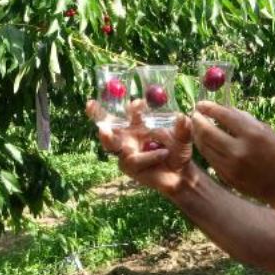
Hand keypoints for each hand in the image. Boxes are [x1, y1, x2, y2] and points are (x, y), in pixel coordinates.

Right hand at [86, 99, 200, 196]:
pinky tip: (163, 153)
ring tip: (103, 131)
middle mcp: (128, 136)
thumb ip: (183, 128)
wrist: (180, 174)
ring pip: (111, 144)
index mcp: (138, 124)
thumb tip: (182, 117)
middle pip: (108, 124)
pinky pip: (134, 159)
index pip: (128, 111)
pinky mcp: (129, 166)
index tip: (137, 101)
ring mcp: (125, 151)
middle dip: (97, 114)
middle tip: (91, 104)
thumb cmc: (178, 151)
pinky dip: (150, 156)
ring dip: (107, 137)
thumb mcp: (183, 138)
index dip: (129, 106)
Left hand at [191, 101, 274, 204]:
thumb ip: (246, 121)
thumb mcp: (267, 132)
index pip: (224, 116)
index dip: (210, 108)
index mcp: (253, 134)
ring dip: (198, 134)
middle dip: (197, 121)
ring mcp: (231, 165)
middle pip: (208, 131)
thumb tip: (225, 110)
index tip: (201, 104)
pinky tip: (206, 142)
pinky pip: (210, 158)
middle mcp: (239, 150)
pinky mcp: (227, 177)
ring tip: (197, 127)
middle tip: (194, 115)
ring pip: (204, 146)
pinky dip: (205, 148)